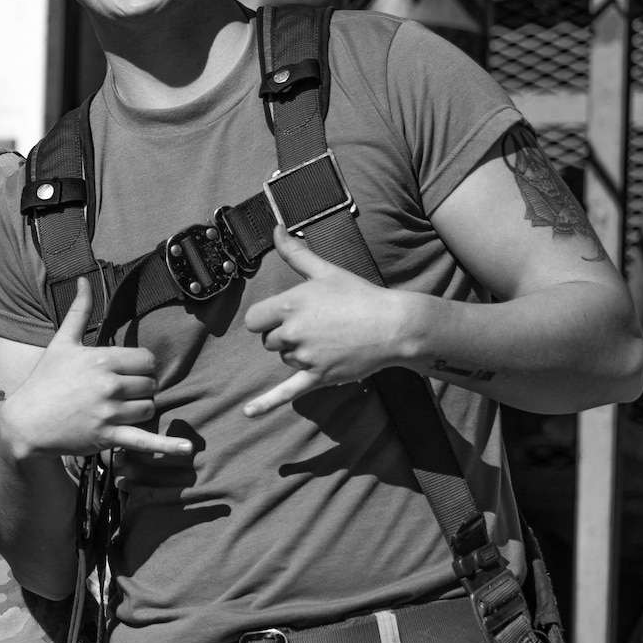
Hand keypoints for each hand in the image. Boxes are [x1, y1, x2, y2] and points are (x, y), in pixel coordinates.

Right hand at [0, 285, 189, 459]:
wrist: (25, 421)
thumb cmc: (44, 380)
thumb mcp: (61, 343)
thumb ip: (79, 311)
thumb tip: (85, 280)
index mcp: (101, 359)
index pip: (146, 360)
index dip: (140, 367)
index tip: (126, 372)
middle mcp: (109, 385)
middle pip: (150, 385)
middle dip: (140, 388)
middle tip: (119, 392)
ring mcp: (109, 412)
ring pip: (149, 409)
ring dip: (140, 410)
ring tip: (119, 410)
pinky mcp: (108, 437)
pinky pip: (146, 441)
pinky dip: (169, 445)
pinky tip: (188, 449)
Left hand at [241, 230, 415, 416]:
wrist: (394, 325)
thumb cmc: (359, 296)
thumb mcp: (325, 271)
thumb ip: (295, 253)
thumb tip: (276, 229)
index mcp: (289, 305)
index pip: (254, 320)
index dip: (267, 319)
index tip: (284, 316)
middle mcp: (293, 332)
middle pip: (269, 342)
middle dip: (285, 337)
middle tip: (315, 327)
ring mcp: (305, 356)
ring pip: (285, 360)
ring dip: (298, 354)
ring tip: (328, 341)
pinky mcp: (318, 376)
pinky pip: (286, 392)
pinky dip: (266, 404)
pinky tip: (248, 413)